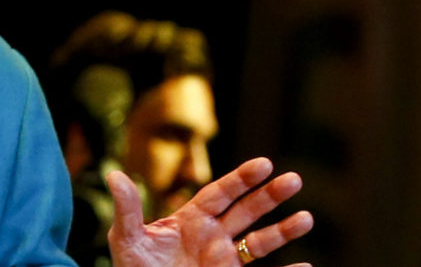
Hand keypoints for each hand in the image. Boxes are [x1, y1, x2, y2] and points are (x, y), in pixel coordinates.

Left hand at [107, 157, 313, 266]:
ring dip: (283, 230)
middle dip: (269, 196)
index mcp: (190, 219)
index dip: (241, 178)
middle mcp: (211, 236)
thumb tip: (113, 175)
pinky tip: (306, 266)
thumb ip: (127, 210)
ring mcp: (223, 260)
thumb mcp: (126, 239)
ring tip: (307, 217)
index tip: (264, 164)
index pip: (220, 193)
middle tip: (294, 179)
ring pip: (259, 242)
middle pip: (246, 211)